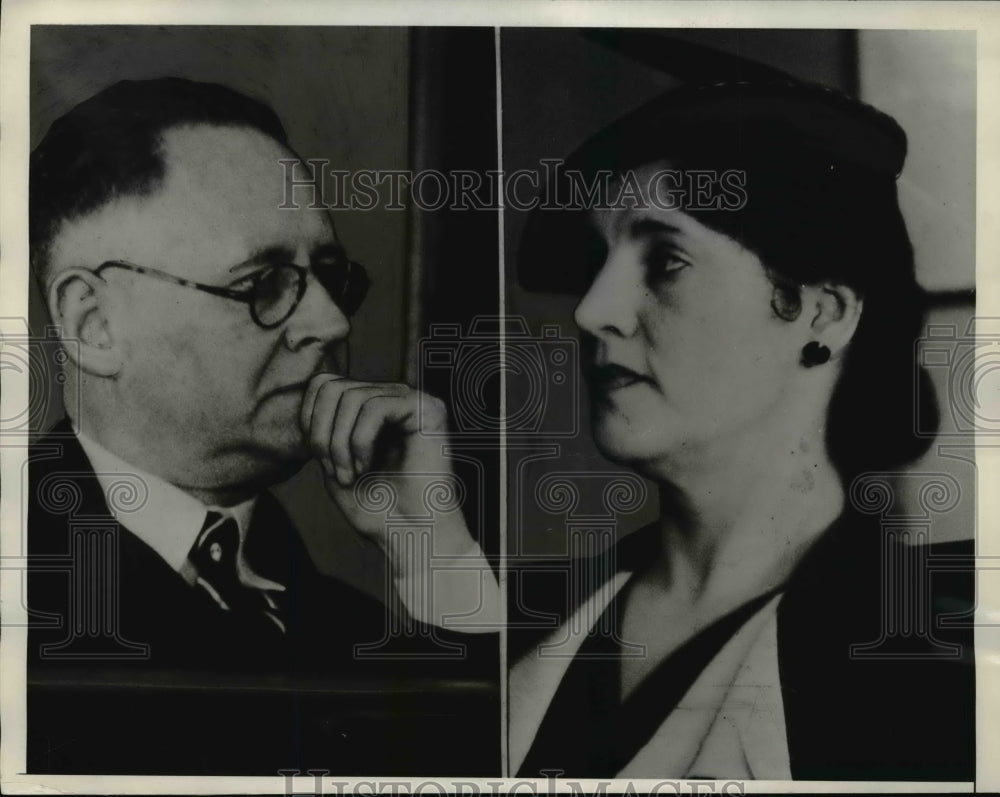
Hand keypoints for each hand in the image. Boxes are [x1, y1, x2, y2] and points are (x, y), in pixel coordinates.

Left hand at [299, 373, 472, 556]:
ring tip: (349, 475)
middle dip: (322, 434)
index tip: (319, 463)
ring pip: (352, 397)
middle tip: (334, 472)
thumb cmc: (377, 507)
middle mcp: (393, 396)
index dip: (310, 421)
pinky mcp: (427, 409)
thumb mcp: (334, 461)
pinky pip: (375, 408)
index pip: (324, 385)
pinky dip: (361, 441)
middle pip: (334, 387)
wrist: (411, 535)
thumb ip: (321, 428)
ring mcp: (412, 400)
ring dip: (340, 443)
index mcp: (372, 405)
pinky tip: (366, 467)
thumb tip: (305, 397)